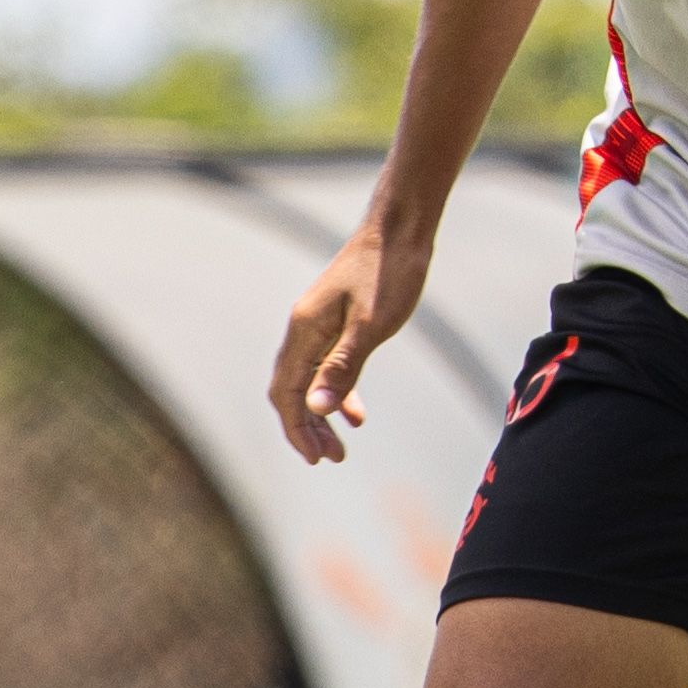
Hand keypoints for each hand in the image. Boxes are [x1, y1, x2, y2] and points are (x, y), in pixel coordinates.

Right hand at [266, 211, 439, 465]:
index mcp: (305, 330)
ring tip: (340, 446)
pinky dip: (337, 392)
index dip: (297, 429)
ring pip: (308, 381)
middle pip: (291, 391)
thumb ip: (343, 366)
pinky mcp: (337, 322)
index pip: (286, 392)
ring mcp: (318, 325)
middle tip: (332, 459)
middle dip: (307, 428)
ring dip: (321, 415)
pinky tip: (357, 413)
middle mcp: (303, 329)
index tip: (316, 459)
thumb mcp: (371, 325)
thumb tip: (318, 407)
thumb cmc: (390, 272)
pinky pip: (326, 367)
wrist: (401, 228)